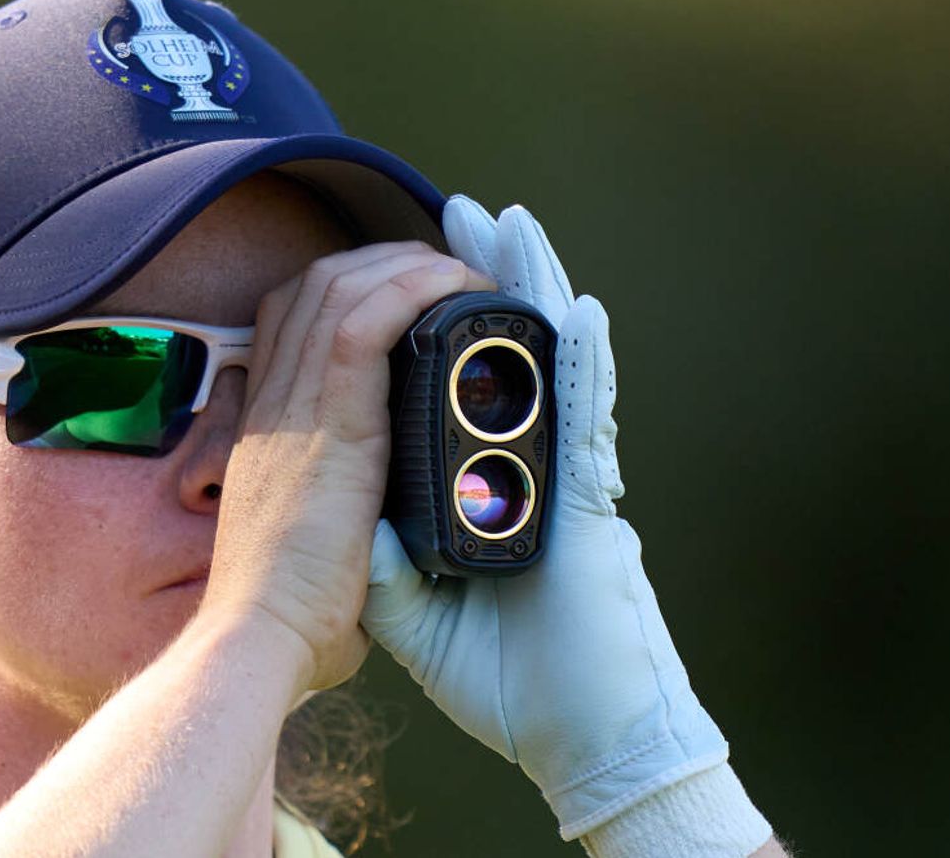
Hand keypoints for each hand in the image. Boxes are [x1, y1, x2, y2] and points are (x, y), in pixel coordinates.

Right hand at [200, 242, 496, 695]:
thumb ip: (334, 513)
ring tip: (461, 273)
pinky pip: (361, 323)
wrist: (258, 641)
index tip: (404, 292)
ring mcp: (292, 409)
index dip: (345, 287)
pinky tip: (455, 288)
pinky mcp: (327, 427)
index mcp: (267, 427)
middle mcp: (271, 403)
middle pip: (313, 285)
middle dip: (384, 261)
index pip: (289, 318)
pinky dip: (412, 291)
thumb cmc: (286, 613)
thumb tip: (379, 521)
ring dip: (407, 265)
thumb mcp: (304, 543)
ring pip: (337, 287)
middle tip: (446, 271)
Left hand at [361, 197, 728, 838]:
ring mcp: (565, 482)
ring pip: (554, 364)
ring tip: (511, 227)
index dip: (442, 321)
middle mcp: (529, 470)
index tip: (414, 270)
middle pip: (510, 353)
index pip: (458, 384)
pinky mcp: (594, 508)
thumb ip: (388, 568)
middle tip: (463, 214)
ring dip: (535, 291)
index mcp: (487, 486)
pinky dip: (585, 364)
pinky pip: (589, 422)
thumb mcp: (418, 617)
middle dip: (487, 276)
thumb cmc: (515, 682)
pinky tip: (578, 314)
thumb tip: (355, 529)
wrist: (580, 736)